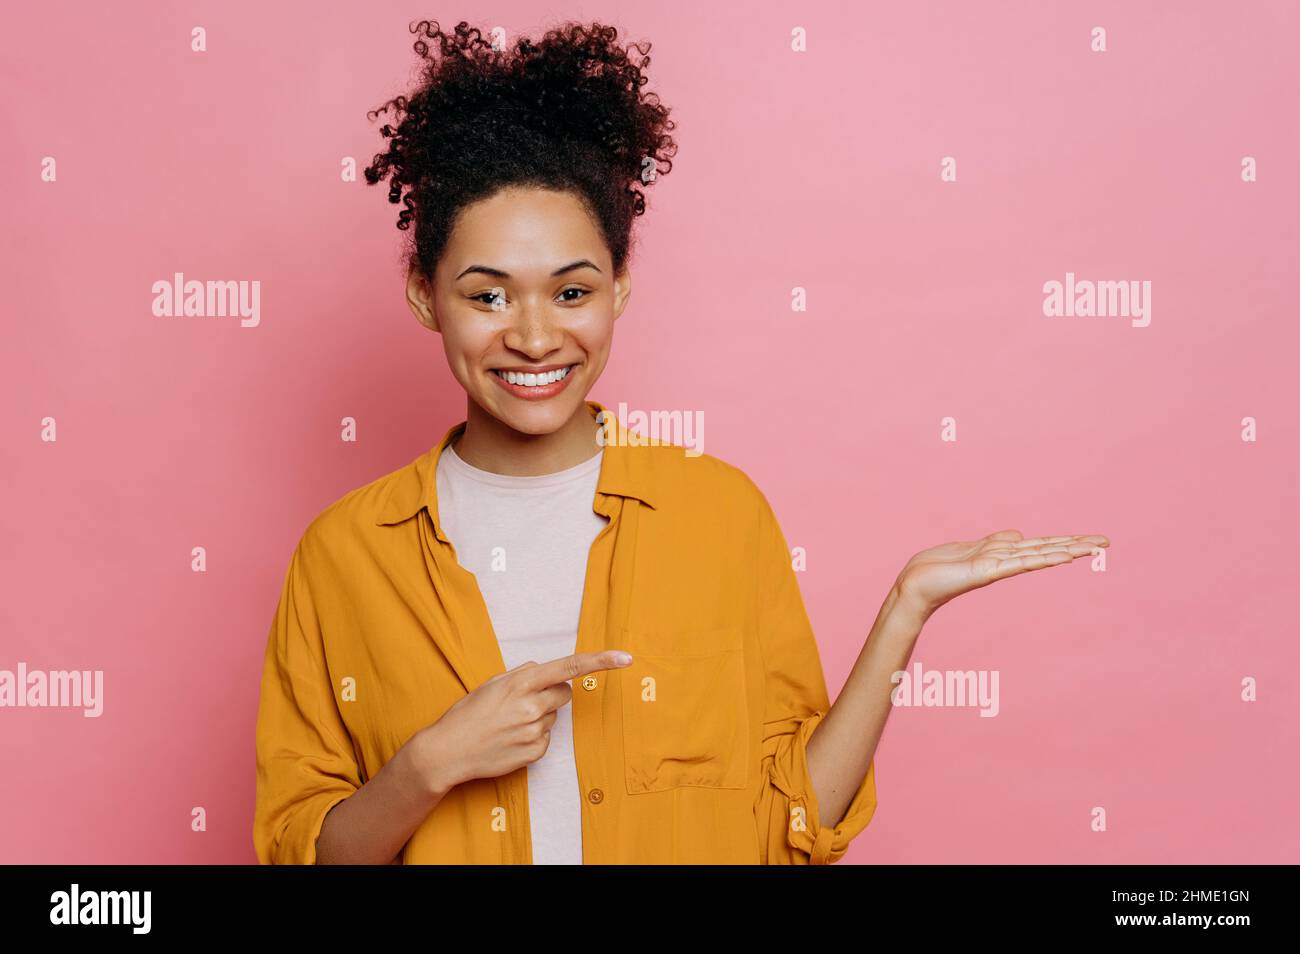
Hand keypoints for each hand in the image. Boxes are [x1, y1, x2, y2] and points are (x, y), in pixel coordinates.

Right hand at [407, 649, 633, 794]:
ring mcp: (534, 731)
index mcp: (521, 682)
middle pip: (565, 693)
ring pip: (553, 717)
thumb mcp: (491, 684)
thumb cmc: (467, 714)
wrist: (448, 752)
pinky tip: (509, 739)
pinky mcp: (535, 753)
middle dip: (552, 694)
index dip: (600, 661)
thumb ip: (522, 674)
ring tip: (508, 724)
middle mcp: (531, 705)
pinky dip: (532, 737)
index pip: (569, 667)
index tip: (625, 658)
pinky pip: (546, 738)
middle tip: (523, 702)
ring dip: (538, 717)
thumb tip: (543, 669)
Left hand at [893, 529, 1109, 619]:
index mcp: (1002, 554)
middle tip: (1106, 542)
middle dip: (1076, 545)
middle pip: (1046, 549)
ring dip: (1066, 550)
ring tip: (1093, 548)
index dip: (1065, 541)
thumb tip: (1020, 535)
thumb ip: (996, 542)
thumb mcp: (971, 548)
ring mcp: (998, 567)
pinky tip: (1062, 557)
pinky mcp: (987, 572)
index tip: (1091, 539)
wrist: (914, 586)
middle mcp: (1005, 561)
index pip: (1040, 545)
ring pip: (1039, 555)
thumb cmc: (937, 568)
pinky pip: (1020, 564)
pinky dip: (1042, 559)